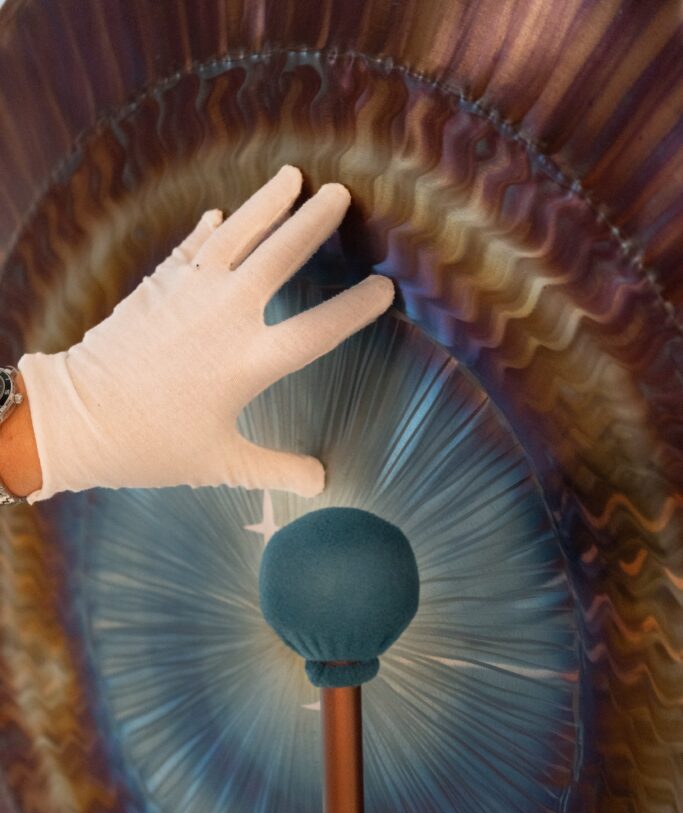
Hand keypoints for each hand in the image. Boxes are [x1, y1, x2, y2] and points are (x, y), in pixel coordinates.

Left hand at [17, 165, 393, 503]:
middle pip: (280, 257)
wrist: (79, 418)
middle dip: (314, 222)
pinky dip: (210, 229)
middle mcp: (225, 317)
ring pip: (237, 234)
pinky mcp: (158, 284)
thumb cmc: (153, 446)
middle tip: (339, 194)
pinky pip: (192, 246)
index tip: (384, 288)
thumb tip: (321, 483)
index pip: (317, 330)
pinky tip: (221, 216)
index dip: (354, 309)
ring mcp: (189, 293)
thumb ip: (276, 470)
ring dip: (267, 203)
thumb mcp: (220, 464)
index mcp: (249, 362)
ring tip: (291, 176)